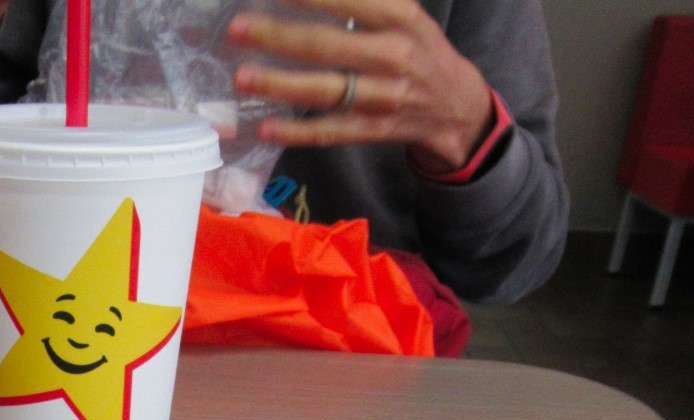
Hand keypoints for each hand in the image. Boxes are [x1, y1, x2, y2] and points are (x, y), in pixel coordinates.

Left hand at [228, 0, 493, 172]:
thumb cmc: (417, 49)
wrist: (456, 106)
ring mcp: (383, 96)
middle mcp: (393, 55)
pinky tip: (265, 128)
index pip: (350, 0)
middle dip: (278, 36)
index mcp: (400, 18)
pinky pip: (330, 131)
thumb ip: (363, 0)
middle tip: (237, 29)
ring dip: (280, 84)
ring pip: (325, 91)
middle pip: (327, 45)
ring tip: (241, 78)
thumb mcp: (402, 13)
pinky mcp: (374, 130)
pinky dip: (297, 132)